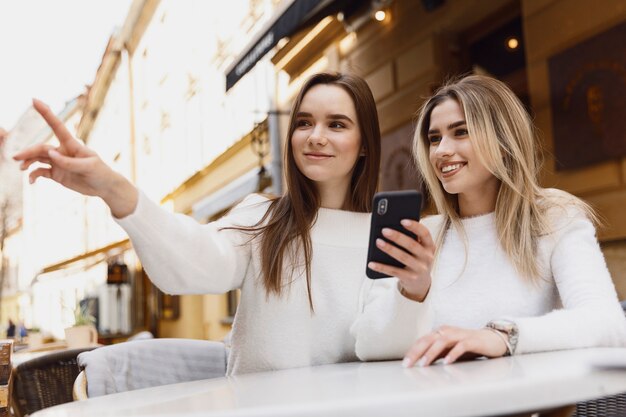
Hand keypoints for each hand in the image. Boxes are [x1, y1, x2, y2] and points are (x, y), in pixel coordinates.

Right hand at [13, 99, 137, 217]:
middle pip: (41, 148)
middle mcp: (62, 151)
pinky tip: (31, 182)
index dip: (46, 113)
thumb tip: (51, 154)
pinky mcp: (57, 174)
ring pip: (38, 158)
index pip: (57, 126)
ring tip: (21, 168)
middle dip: (28, 152)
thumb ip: (69, 162)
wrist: (105, 187)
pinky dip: (33, 175)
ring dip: (28, 162)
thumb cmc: (101, 173)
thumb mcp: (89, 167)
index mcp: (72, 145)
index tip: (34, 100)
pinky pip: (40, 172)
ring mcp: (59, 162)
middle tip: (16, 158)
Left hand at [367, 219, 434, 300]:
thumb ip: (411, 239)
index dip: (415, 226)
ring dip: (389, 249)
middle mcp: (427, 258)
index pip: (425, 233)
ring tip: (377, 242)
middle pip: (412, 245)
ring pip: (403, 257)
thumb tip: (390, 227)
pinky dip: (381, 267)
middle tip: (384, 230)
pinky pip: (393, 271)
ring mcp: (419, 269)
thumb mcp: (419, 249)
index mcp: (430, 246)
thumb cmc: (416, 259)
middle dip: (398, 237)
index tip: (402, 220)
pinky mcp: (409, 278)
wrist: (421, 283)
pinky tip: (371, 263)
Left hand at [402, 325, 507, 367]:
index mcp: (440, 333)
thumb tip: (420, 362)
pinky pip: (461, 346)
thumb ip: (436, 354)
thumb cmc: (468, 345)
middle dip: (417, 352)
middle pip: (429, 339)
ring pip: (442, 341)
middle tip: (409, 363)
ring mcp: (460, 335)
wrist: (492, 340)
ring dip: (432, 353)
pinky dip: (453, 353)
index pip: (423, 341)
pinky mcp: (472, 341)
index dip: (412, 351)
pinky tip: (447, 362)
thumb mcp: (448, 350)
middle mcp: (448, 331)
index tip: (405, 363)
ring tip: (424, 363)